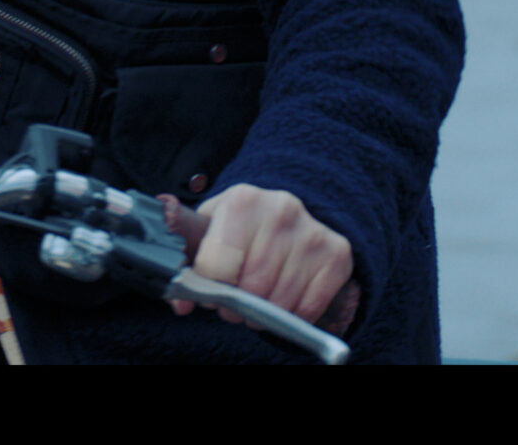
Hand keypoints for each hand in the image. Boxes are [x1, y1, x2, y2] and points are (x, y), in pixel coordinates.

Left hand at [170, 184, 352, 327]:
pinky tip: (285, 302)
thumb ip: (186, 264)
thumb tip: (180, 302)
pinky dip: (293, 316)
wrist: (285, 214)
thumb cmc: (239, 229)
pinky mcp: (337, 254)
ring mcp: (312, 231)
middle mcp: (280, 209)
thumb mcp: (209, 232)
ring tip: (258, 303)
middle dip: (238, 306)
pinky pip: (309, 307)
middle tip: (236, 304)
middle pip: (250, 286)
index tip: (212, 291)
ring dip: (264, 315)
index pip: (215, 265)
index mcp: (242, 200)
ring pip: (279, 301)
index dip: (210, 288)